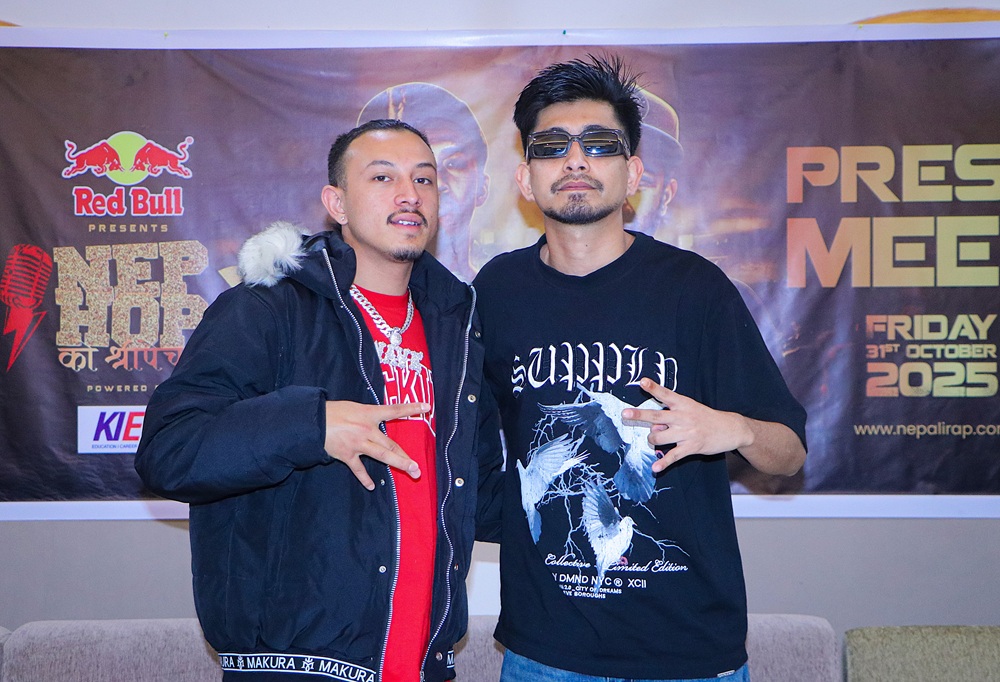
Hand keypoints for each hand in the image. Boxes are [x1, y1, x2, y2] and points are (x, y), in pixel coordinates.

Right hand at [324, 400, 430, 489]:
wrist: (312, 421)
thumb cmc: (332, 411)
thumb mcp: (354, 407)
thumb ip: (368, 415)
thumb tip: (379, 419)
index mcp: (369, 414)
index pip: (395, 410)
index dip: (411, 408)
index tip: (426, 407)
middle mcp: (367, 430)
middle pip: (392, 444)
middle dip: (406, 456)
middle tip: (418, 467)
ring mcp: (358, 444)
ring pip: (382, 456)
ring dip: (398, 464)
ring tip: (411, 470)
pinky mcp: (347, 454)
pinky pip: (359, 469)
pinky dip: (364, 478)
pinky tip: (371, 486)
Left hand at [622, 378, 753, 472]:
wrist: (730, 428)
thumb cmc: (705, 417)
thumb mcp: (690, 408)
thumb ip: (670, 416)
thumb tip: (654, 429)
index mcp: (683, 404)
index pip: (665, 394)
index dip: (653, 388)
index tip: (642, 382)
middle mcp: (683, 417)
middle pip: (657, 416)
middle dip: (639, 415)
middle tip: (625, 413)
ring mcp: (686, 432)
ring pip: (659, 438)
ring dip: (652, 440)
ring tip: (654, 441)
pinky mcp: (691, 447)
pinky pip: (673, 456)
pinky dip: (663, 463)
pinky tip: (655, 468)